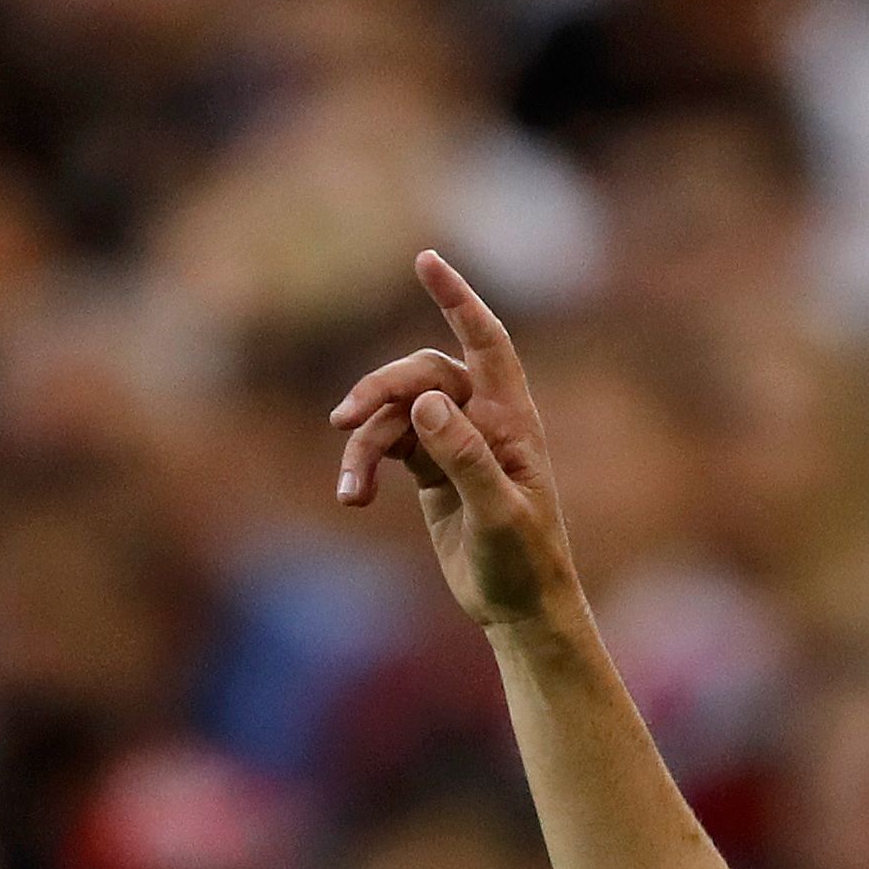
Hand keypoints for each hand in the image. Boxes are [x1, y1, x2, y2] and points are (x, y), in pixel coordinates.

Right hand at [330, 252, 582, 629]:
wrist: (521, 607)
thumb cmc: (524, 561)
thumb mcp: (498, 513)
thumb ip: (465, 457)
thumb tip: (424, 403)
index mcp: (511, 419)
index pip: (486, 342)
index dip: (458, 300)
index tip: (426, 261)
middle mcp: (482, 420)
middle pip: (421, 375)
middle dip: (380, 390)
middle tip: (344, 421)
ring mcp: (453, 442)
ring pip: (394, 416)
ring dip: (364, 446)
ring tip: (348, 493)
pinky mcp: (429, 469)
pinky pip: (385, 446)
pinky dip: (363, 467)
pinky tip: (351, 497)